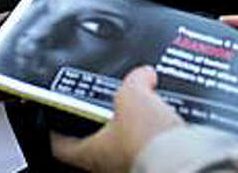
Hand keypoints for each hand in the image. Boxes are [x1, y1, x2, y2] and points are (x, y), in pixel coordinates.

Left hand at [51, 66, 183, 172]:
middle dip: (99, 122)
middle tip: (103, 103)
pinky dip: (152, 135)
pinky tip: (164, 120)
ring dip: (128, 128)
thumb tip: (143, 74)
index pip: (59, 145)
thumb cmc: (149, 139)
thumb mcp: (132, 94)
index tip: (53, 119)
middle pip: (93, 143)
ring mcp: (130, 165)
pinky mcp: (153, 164)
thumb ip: (134, 80)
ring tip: (141, 107)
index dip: (54, 129)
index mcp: (90, 152)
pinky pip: (147, 147)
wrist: (183, 159)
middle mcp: (107, 165)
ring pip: (121, 146)